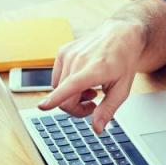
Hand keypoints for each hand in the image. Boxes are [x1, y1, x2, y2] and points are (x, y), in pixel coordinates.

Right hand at [37, 19, 145, 133]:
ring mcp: (68, 54)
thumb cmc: (123, 61)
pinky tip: (82, 80)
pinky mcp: (62, 51)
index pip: (71, 86)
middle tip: (93, 105)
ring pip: (58, 89)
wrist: (120, 36)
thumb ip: (108, 110)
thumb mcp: (122, 89)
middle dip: (76, 108)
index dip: (55, 99)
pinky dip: (66, 84)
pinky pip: (57, 78)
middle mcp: (78, 60)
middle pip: (64, 97)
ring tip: (91, 90)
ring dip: (72, 96)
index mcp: (94, 69)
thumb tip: (96, 129)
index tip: (42, 106)